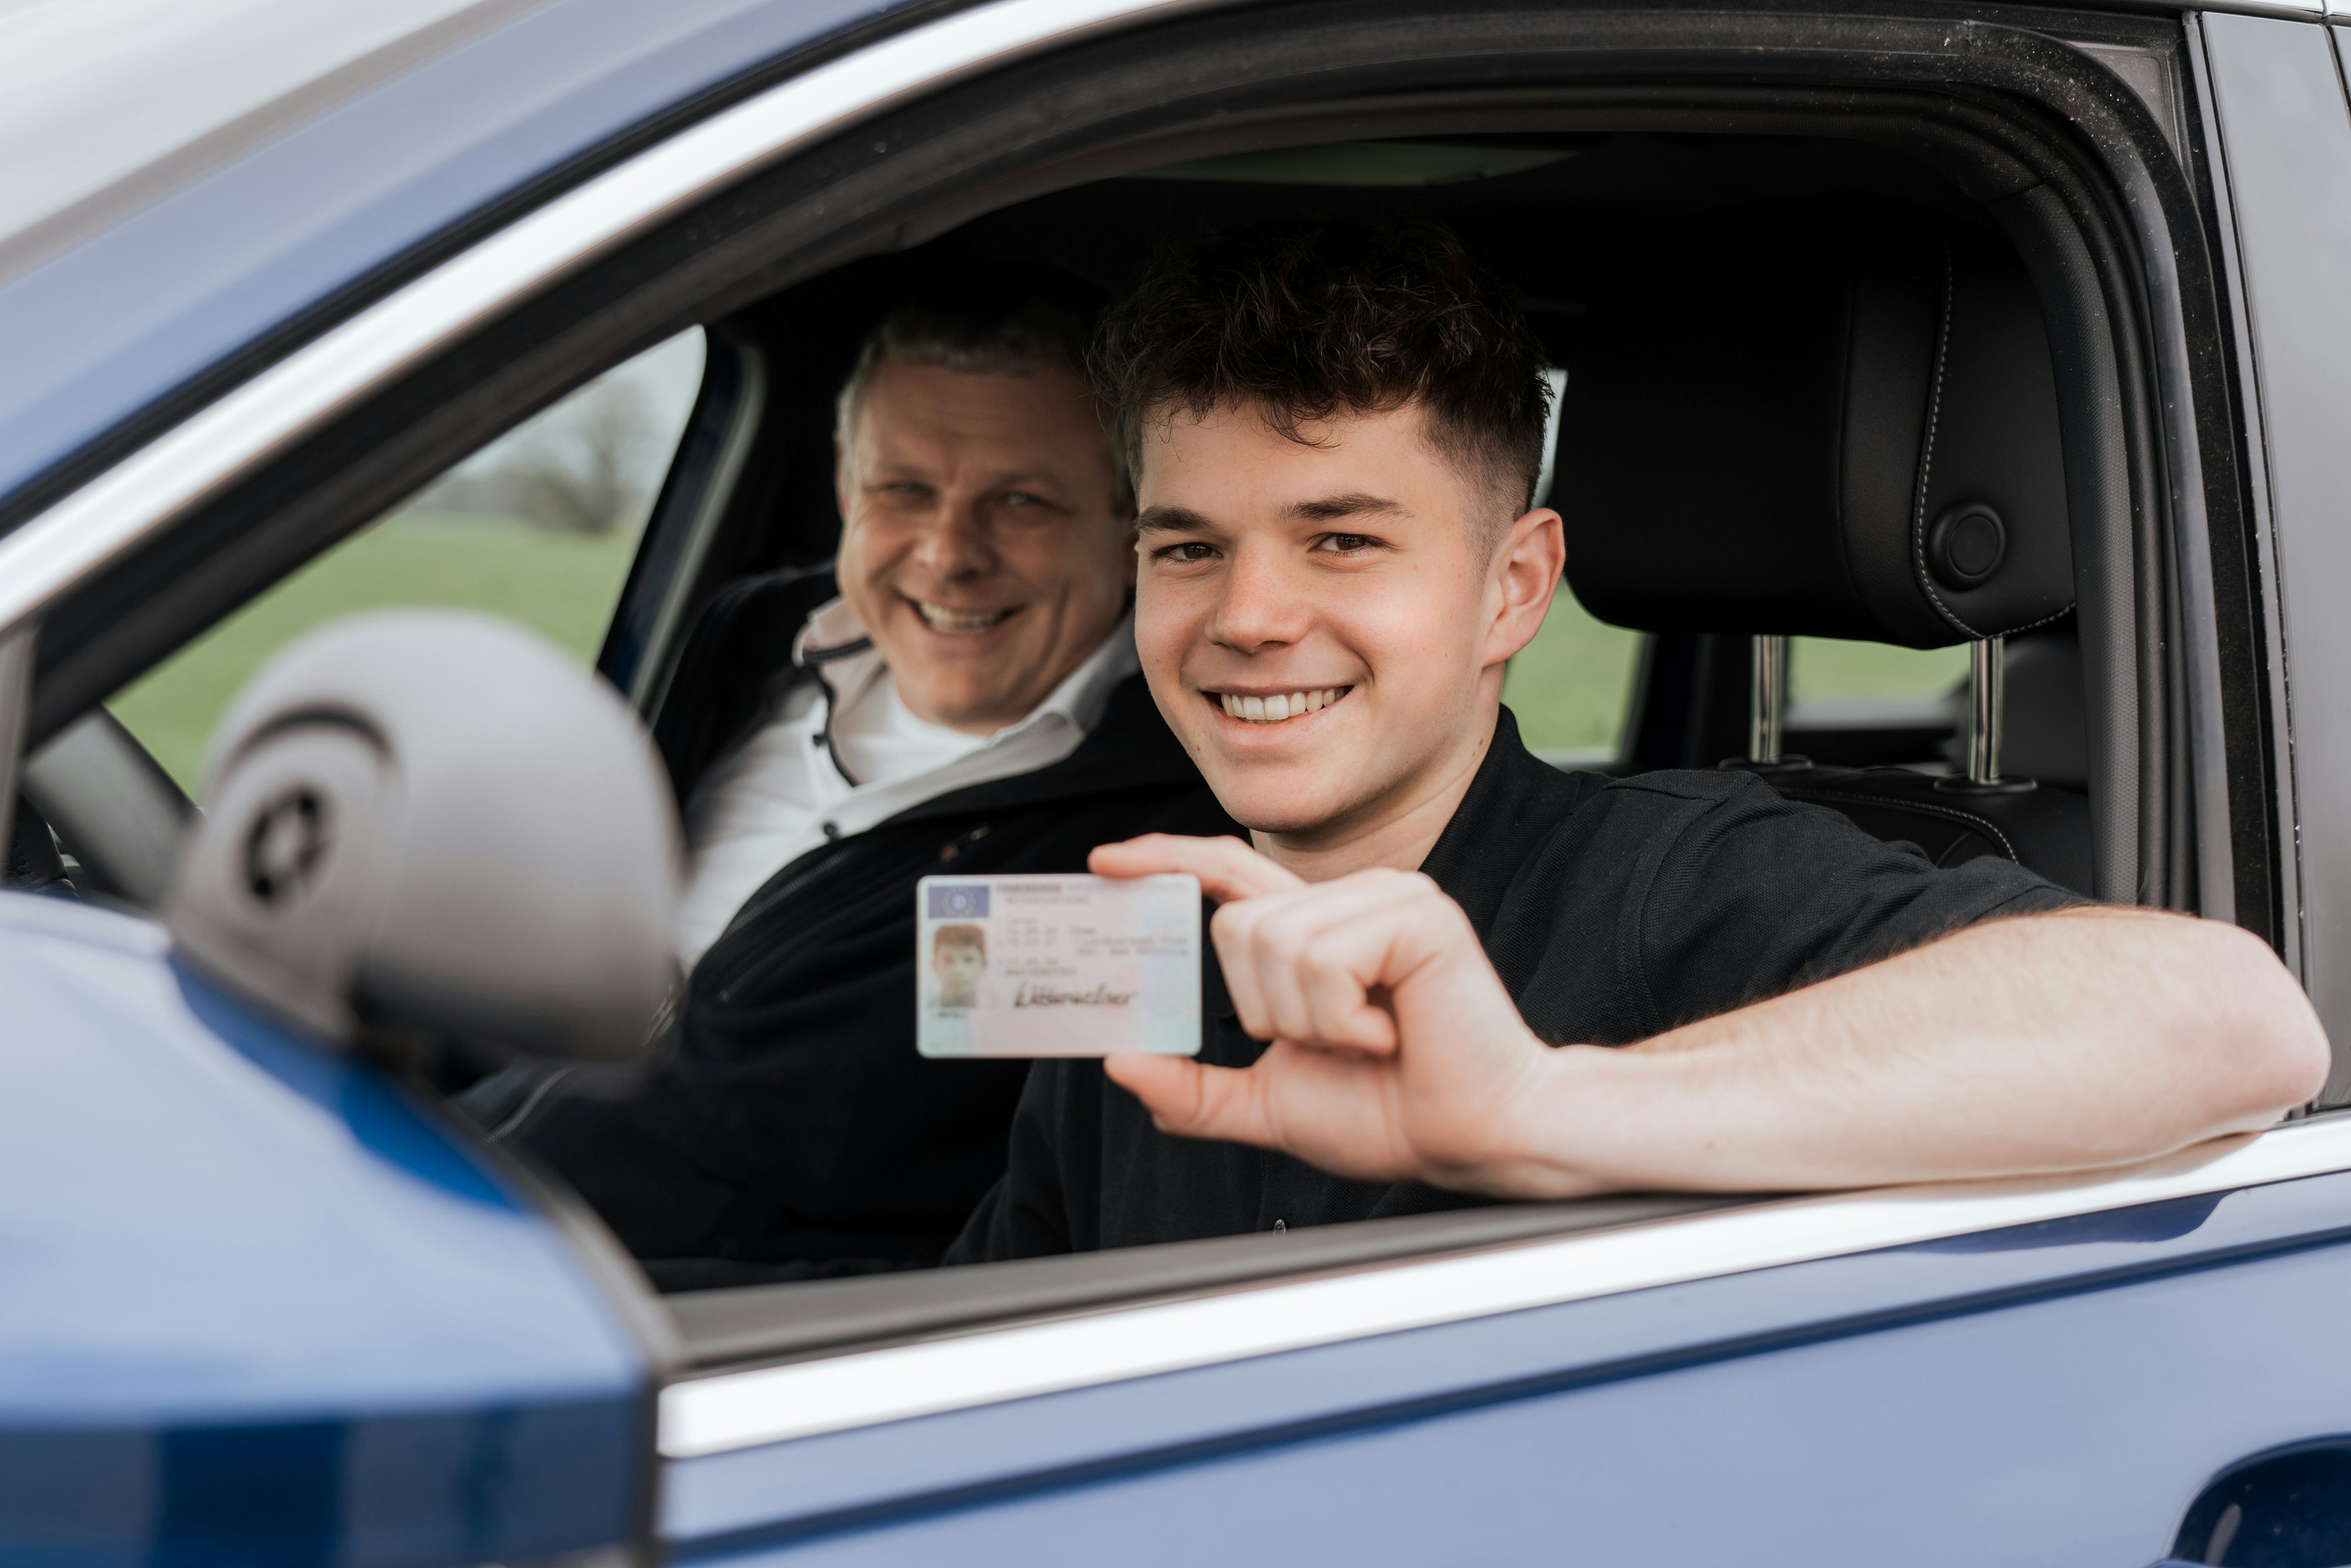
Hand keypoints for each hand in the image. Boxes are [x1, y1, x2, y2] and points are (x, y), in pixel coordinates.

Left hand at [1087, 835, 1575, 1196]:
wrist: (1474, 1138)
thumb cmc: (1391, 1114)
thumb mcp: (1269, 1107)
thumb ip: (1194, 1090)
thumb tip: (1120, 1064)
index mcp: (1316, 931)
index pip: (1225, 872)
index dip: (1163, 858)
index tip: (1104, 864)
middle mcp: (1350, 899)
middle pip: (1234, 926)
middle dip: (1264, 1009)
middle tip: (1331, 1042)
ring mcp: (1388, 897)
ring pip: (1273, 943)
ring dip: (1308, 1021)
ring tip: (1368, 1040)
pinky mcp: (1418, 914)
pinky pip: (1324, 958)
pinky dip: (1342, 1017)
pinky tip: (1389, 1034)